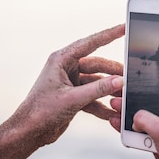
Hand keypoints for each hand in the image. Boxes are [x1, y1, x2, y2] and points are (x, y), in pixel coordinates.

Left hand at [14, 24, 124, 146]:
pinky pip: (92, 97)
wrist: (29, 131)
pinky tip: (112, 113)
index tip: (124, 27)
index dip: (109, 34)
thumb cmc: (41, 111)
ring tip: (123, 98)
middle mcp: (66, 68)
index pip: (90, 43)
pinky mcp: (73, 96)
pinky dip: (102, 105)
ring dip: (109, 91)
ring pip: (96, 82)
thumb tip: (118, 80)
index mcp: (61, 60)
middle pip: (97, 65)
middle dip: (113, 72)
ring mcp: (70, 82)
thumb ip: (97, 89)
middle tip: (129, 77)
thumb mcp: (73, 99)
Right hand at [110, 83, 158, 158]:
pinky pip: (144, 133)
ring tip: (113, 106)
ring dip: (130, 113)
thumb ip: (145, 118)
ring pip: (148, 117)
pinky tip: (116, 124)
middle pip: (156, 99)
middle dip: (136, 96)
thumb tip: (134, 117)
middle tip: (119, 89)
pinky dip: (131, 129)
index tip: (142, 67)